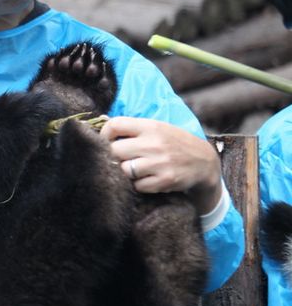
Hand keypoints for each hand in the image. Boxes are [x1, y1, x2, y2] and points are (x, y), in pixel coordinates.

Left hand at [99, 117, 221, 214]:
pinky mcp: (165, 181)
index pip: (115, 125)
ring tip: (132, 170)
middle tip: (118, 159)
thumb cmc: (174, 143)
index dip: (104, 134)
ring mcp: (159, 163)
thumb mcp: (157, 128)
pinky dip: (137, 185)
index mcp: (150, 126)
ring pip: (124, 170)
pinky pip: (137, 186)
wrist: (204, 162)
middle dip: (113, 156)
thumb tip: (101, 119)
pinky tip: (144, 180)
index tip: (106, 141)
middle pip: (115, 150)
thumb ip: (132, 127)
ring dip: (125, 172)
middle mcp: (154, 143)